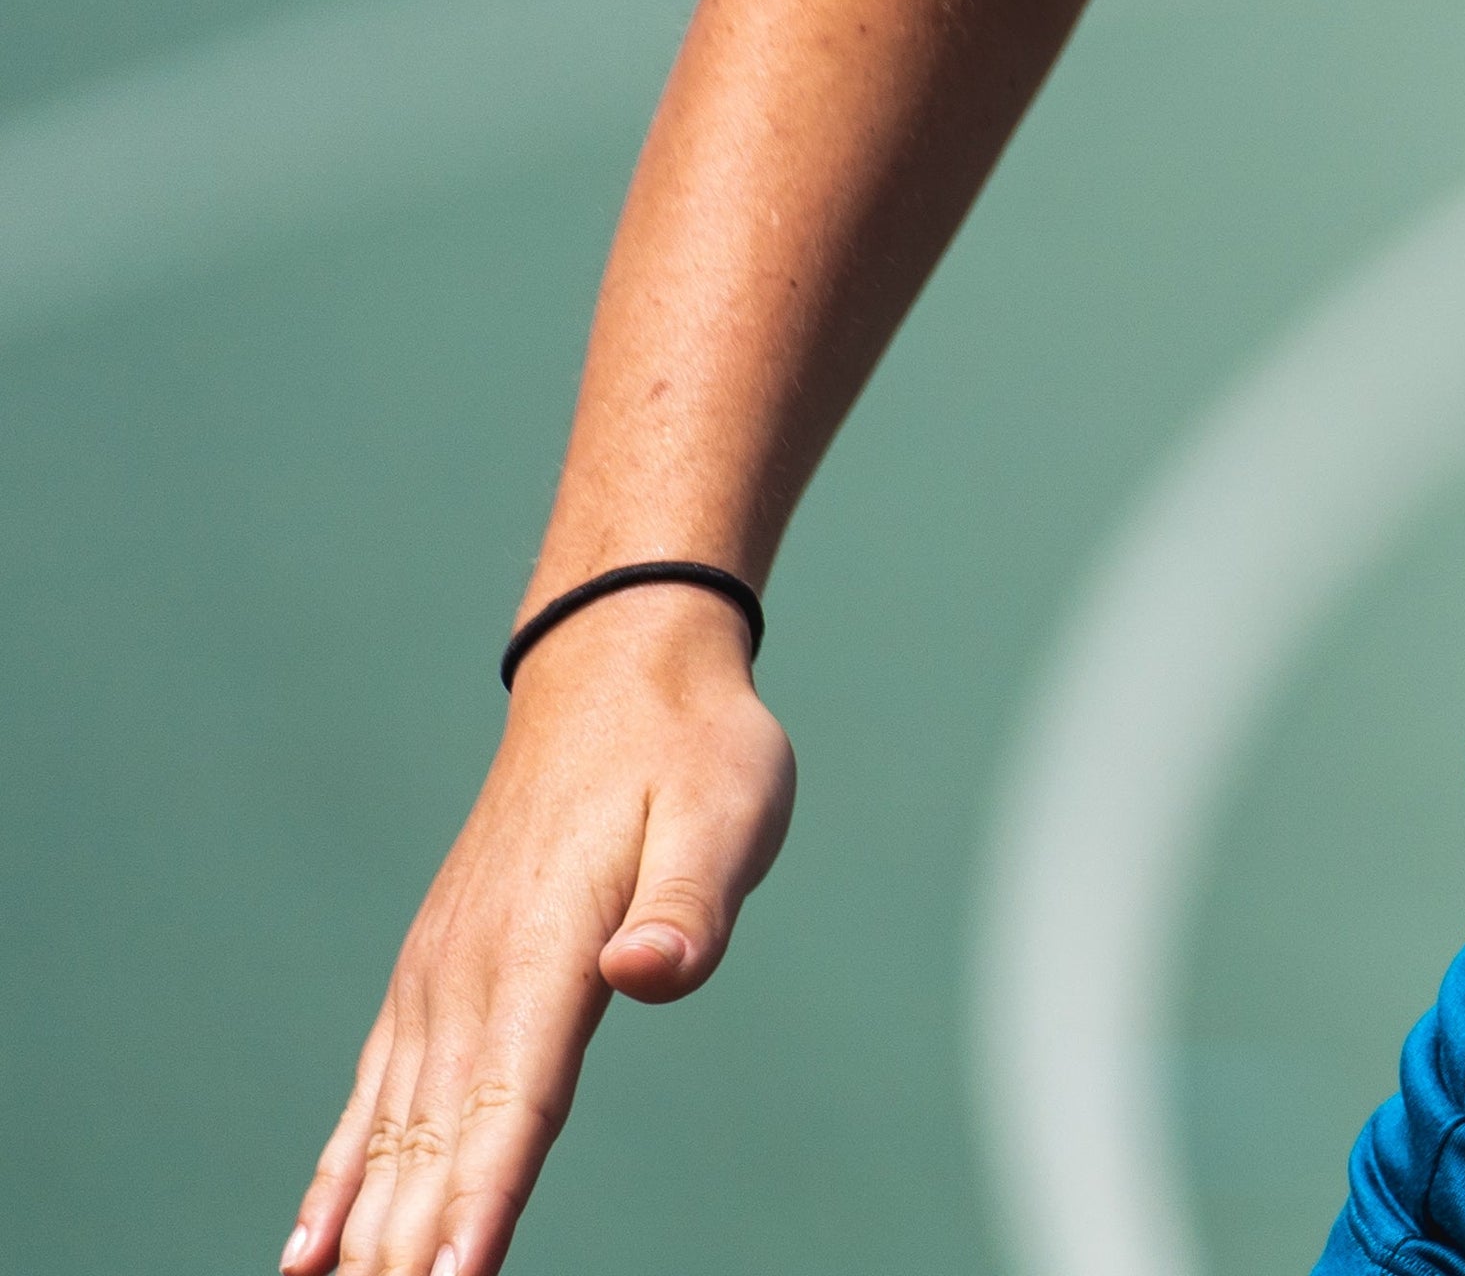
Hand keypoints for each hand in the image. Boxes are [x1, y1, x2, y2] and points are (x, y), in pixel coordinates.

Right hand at [291, 593, 789, 1275]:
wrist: (619, 673)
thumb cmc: (693, 752)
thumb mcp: (726, 813)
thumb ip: (689, 908)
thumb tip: (647, 971)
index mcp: (542, 951)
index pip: (512, 1108)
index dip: (480, 1207)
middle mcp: (470, 980)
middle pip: (436, 1150)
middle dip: (409, 1254)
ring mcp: (438, 983)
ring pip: (393, 1143)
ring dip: (367, 1241)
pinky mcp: (433, 982)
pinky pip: (375, 1105)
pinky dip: (339, 1183)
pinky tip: (313, 1255)